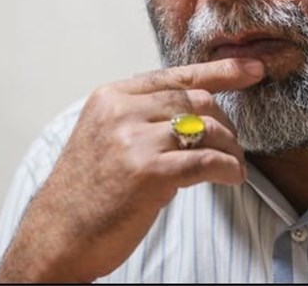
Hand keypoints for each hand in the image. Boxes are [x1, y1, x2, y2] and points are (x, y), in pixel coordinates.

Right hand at [0, 58, 264, 282]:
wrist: (55, 239)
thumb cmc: (86, 193)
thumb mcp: (107, 138)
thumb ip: (144, 117)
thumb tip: (198, 111)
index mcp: (112, 96)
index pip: (177, 76)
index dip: (221, 71)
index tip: (253, 69)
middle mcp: (121, 110)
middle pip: (197, 100)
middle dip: (226, 123)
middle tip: (234, 145)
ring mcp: (133, 140)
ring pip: (207, 128)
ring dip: (230, 149)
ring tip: (234, 166)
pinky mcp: (148, 172)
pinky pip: (206, 160)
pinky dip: (228, 168)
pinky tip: (232, 177)